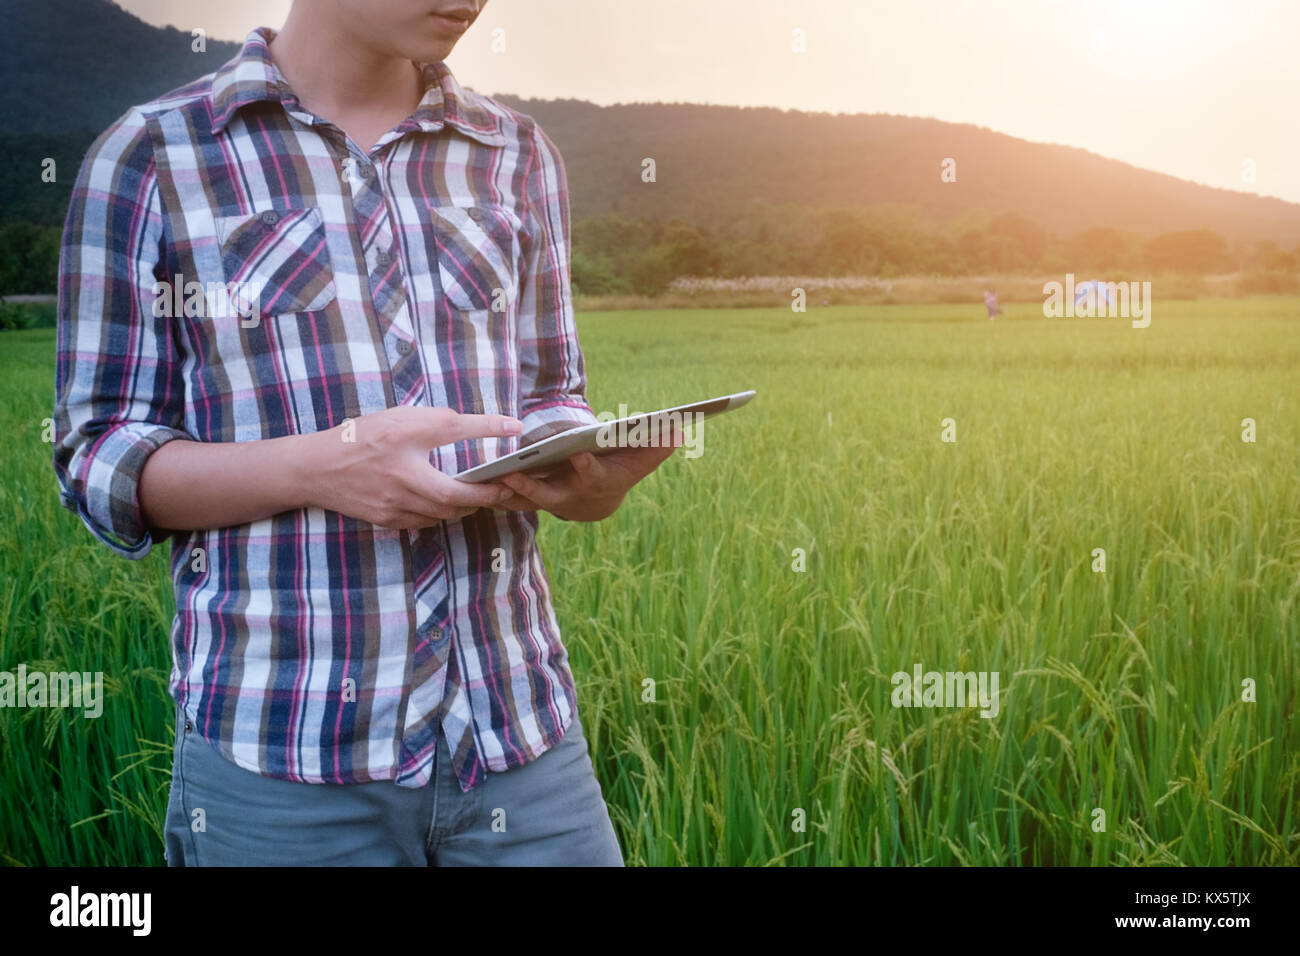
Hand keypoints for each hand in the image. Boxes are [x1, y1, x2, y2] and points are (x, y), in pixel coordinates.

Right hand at [304, 406, 520, 528]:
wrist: (317, 469)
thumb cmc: (361, 437)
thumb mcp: (398, 418)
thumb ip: (436, 421)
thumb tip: (472, 425)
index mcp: (401, 439)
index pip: (452, 428)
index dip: (485, 427)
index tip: (514, 427)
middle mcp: (399, 475)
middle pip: (454, 494)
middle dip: (485, 494)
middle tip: (506, 486)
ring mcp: (393, 503)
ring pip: (443, 513)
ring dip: (466, 506)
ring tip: (483, 495)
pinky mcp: (389, 519)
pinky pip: (426, 521)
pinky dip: (443, 513)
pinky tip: (451, 505)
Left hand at [494, 425, 683, 521]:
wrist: (598, 501)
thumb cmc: (621, 470)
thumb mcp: (641, 459)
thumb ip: (658, 444)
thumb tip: (681, 428)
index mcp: (598, 483)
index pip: (594, 475)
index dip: (587, 466)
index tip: (580, 454)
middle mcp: (572, 498)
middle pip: (550, 495)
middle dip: (532, 487)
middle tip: (514, 473)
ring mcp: (550, 501)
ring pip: (525, 500)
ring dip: (506, 493)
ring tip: (486, 477)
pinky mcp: (532, 500)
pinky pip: (512, 499)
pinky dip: (496, 493)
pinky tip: (477, 481)